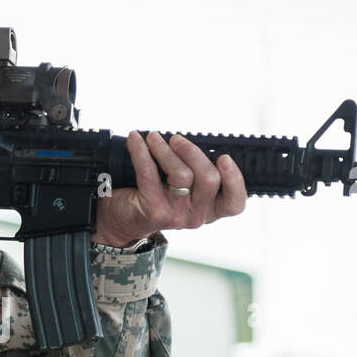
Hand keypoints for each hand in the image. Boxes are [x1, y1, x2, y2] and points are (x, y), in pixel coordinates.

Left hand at [92, 130, 246, 245]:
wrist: (121, 219)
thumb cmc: (155, 196)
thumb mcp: (182, 188)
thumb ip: (195, 171)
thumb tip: (191, 140)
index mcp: (210, 210)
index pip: (235, 204)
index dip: (235, 180)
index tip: (224, 158)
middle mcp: (196, 216)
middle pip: (209, 179)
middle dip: (193, 152)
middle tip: (176, 139)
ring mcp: (176, 215)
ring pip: (182, 175)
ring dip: (165, 150)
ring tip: (154, 137)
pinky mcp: (153, 210)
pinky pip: (150, 173)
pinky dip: (141, 151)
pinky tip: (135, 139)